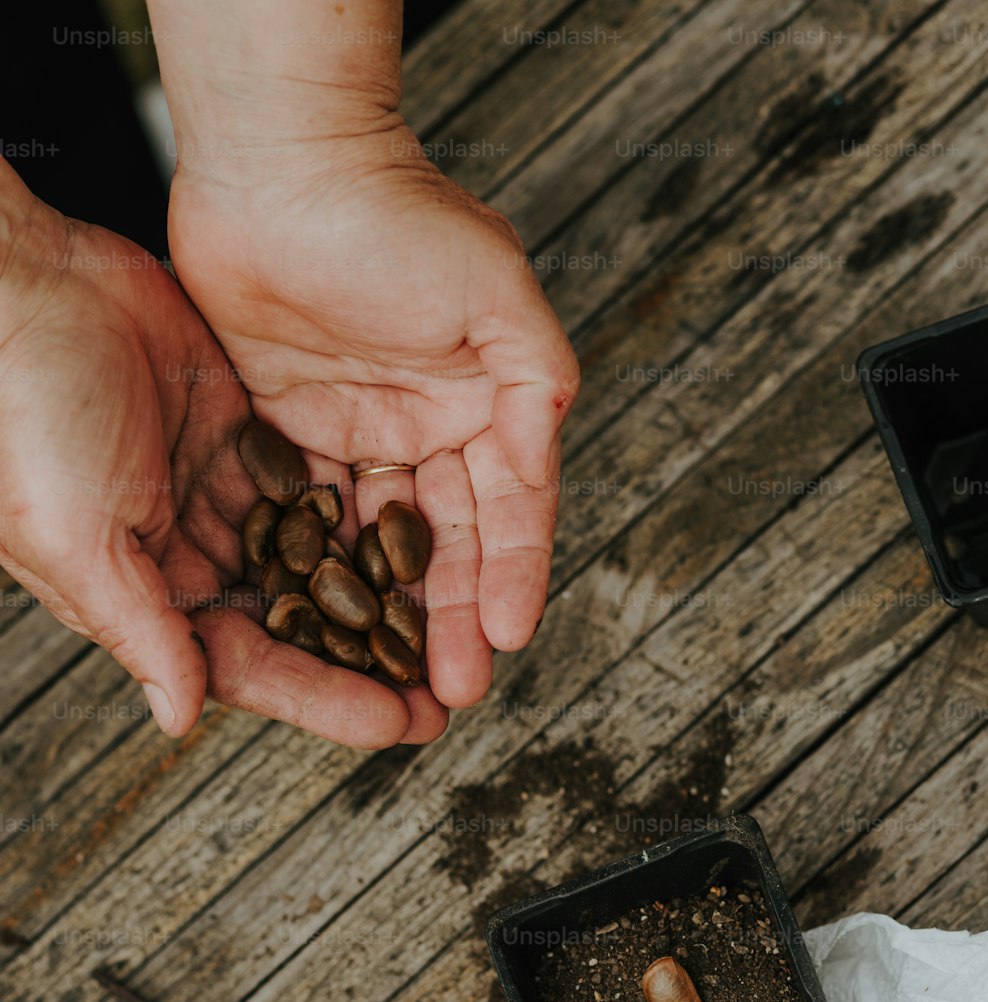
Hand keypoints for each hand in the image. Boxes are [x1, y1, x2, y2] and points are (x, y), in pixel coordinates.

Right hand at [0, 167, 444, 744]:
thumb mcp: (76, 538)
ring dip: (381, 591)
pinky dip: (363, 508)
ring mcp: (220, 493)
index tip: (401, 722)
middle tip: (449, 689)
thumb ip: (140, 629)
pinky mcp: (241, 432)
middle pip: (300, 625)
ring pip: (317, 557)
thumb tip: (183, 719)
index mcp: (147, 596)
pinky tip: (424, 530)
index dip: (328, 699)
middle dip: (371, 661)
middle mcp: (190, 554)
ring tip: (454, 620)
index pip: (253, 667)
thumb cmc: (22, 416)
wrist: (19, 288)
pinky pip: (316, 483)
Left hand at [166, 124, 579, 708]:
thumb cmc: (395, 215)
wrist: (283, 165)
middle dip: (451, 620)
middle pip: (445, 546)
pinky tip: (325, 628)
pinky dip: (321, 572)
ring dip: (390, 616)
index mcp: (486, 406)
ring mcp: (358, 437)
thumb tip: (547, 457)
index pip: (507, 512)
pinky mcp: (288, 434)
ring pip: (380, 545)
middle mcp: (428, 431)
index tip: (506, 638)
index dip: (510, 577)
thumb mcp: (495, 290)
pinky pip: (308, 518)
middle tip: (453, 693)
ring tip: (394, 687)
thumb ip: (534, 378)